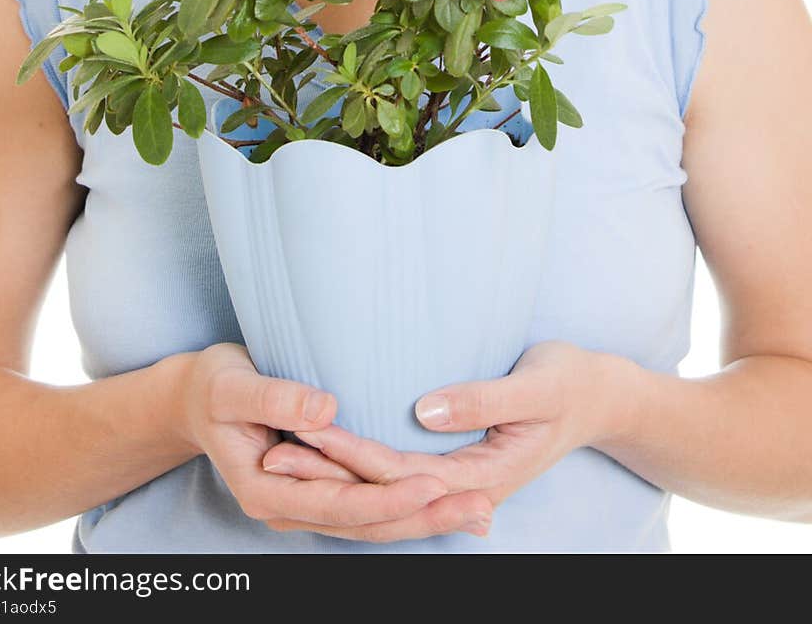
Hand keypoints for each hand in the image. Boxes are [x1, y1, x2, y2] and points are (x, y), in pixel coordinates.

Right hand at [177, 343, 494, 541]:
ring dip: (425, 517)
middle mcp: (291, 508)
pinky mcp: (321, 487)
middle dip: (425, 518)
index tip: (435, 484)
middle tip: (482, 508)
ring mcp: (306, 502)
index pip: (340, 503)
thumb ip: (276, 399)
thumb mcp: (233, 385)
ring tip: (480, 512)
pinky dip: (407, 504)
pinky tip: (444, 498)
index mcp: (268, 491)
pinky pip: (368, 504)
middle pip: (365, 525)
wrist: (194, 398)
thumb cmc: (212, 385)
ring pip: (372, 522)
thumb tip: (325, 413)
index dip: (389, 497)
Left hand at [260, 341, 632, 532]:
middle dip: (327, 476)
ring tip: (281, 457)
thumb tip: (425, 410)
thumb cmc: (571, 381)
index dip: (352, 456)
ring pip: (385, 491)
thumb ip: (482, 398)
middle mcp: (466, 488)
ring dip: (335, 478)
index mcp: (485, 475)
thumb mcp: (536, 384)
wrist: (601, 396)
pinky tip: (326, 457)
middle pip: (383, 492)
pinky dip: (358, 470)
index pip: (402, 474)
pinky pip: (398, 476)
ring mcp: (459, 480)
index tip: (307, 435)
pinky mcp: (452, 464)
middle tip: (272, 455)